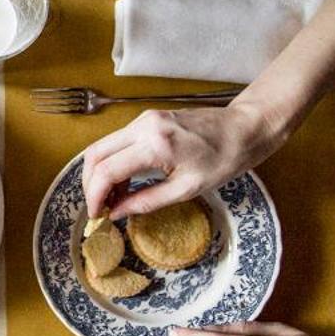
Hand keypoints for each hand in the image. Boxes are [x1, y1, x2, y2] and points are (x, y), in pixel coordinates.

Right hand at [80, 105, 278, 217]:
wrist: (244, 129)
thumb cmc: (224, 159)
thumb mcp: (187, 189)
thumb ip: (147, 201)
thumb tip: (118, 213)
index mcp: (155, 144)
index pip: (106, 171)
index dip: (94, 196)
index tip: (97, 216)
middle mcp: (143, 126)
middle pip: (95, 154)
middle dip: (90, 184)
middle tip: (99, 208)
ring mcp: (143, 119)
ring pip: (103, 146)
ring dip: (100, 173)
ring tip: (112, 199)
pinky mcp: (147, 119)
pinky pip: (118, 141)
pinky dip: (113, 163)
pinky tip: (124, 182)